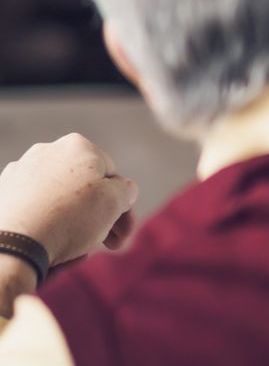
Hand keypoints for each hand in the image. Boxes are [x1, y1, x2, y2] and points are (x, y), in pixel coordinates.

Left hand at [0, 134, 138, 265]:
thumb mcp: (115, 202)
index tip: (122, 230)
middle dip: (99, 216)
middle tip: (108, 244)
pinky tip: (51, 248)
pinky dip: (45, 226)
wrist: (10, 246)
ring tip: (77, 252)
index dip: (122, 204)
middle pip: (83, 187)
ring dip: (73, 224)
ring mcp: (20, 173)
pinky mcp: (2, 196)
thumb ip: (127, 190)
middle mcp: (47, 152)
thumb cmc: (67, 220)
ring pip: (59, 200)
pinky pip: (34, 210)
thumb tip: (125, 189)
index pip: (111, 174)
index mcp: (77, 145)